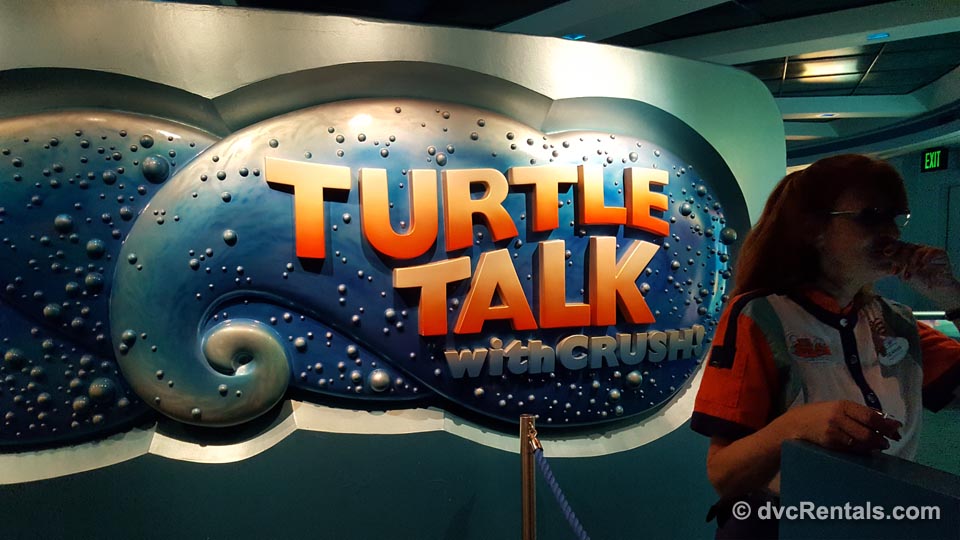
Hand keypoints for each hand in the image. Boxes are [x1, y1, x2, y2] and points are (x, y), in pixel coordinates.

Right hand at [776, 400, 901, 453]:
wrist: (793, 425)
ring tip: (881, 445)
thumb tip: (882, 419)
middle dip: (883, 437)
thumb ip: (856, 412)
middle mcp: (839, 417)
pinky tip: (867, 448)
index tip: (897, 427)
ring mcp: (834, 432)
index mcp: (842, 405)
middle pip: (868, 431)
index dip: (886, 423)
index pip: (870, 416)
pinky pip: (852, 449)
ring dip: (874, 445)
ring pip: (862, 442)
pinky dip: (863, 449)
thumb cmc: (816, 415)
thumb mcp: (835, 407)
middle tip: (891, 440)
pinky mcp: (830, 444)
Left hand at [883, 242, 959, 306]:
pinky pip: (932, 252)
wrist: (937, 290)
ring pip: (917, 251)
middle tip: (896, 269)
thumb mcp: (904, 275)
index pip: (898, 246)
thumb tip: (887, 259)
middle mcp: (917, 249)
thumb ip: (897, 267)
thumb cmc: (919, 282)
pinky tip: (921, 267)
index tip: (886, 253)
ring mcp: (928, 250)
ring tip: (908, 274)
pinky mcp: (940, 253)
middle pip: (906, 247)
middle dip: (900, 258)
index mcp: (907, 252)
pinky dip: (926, 259)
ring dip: (911, 262)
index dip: (892, 248)